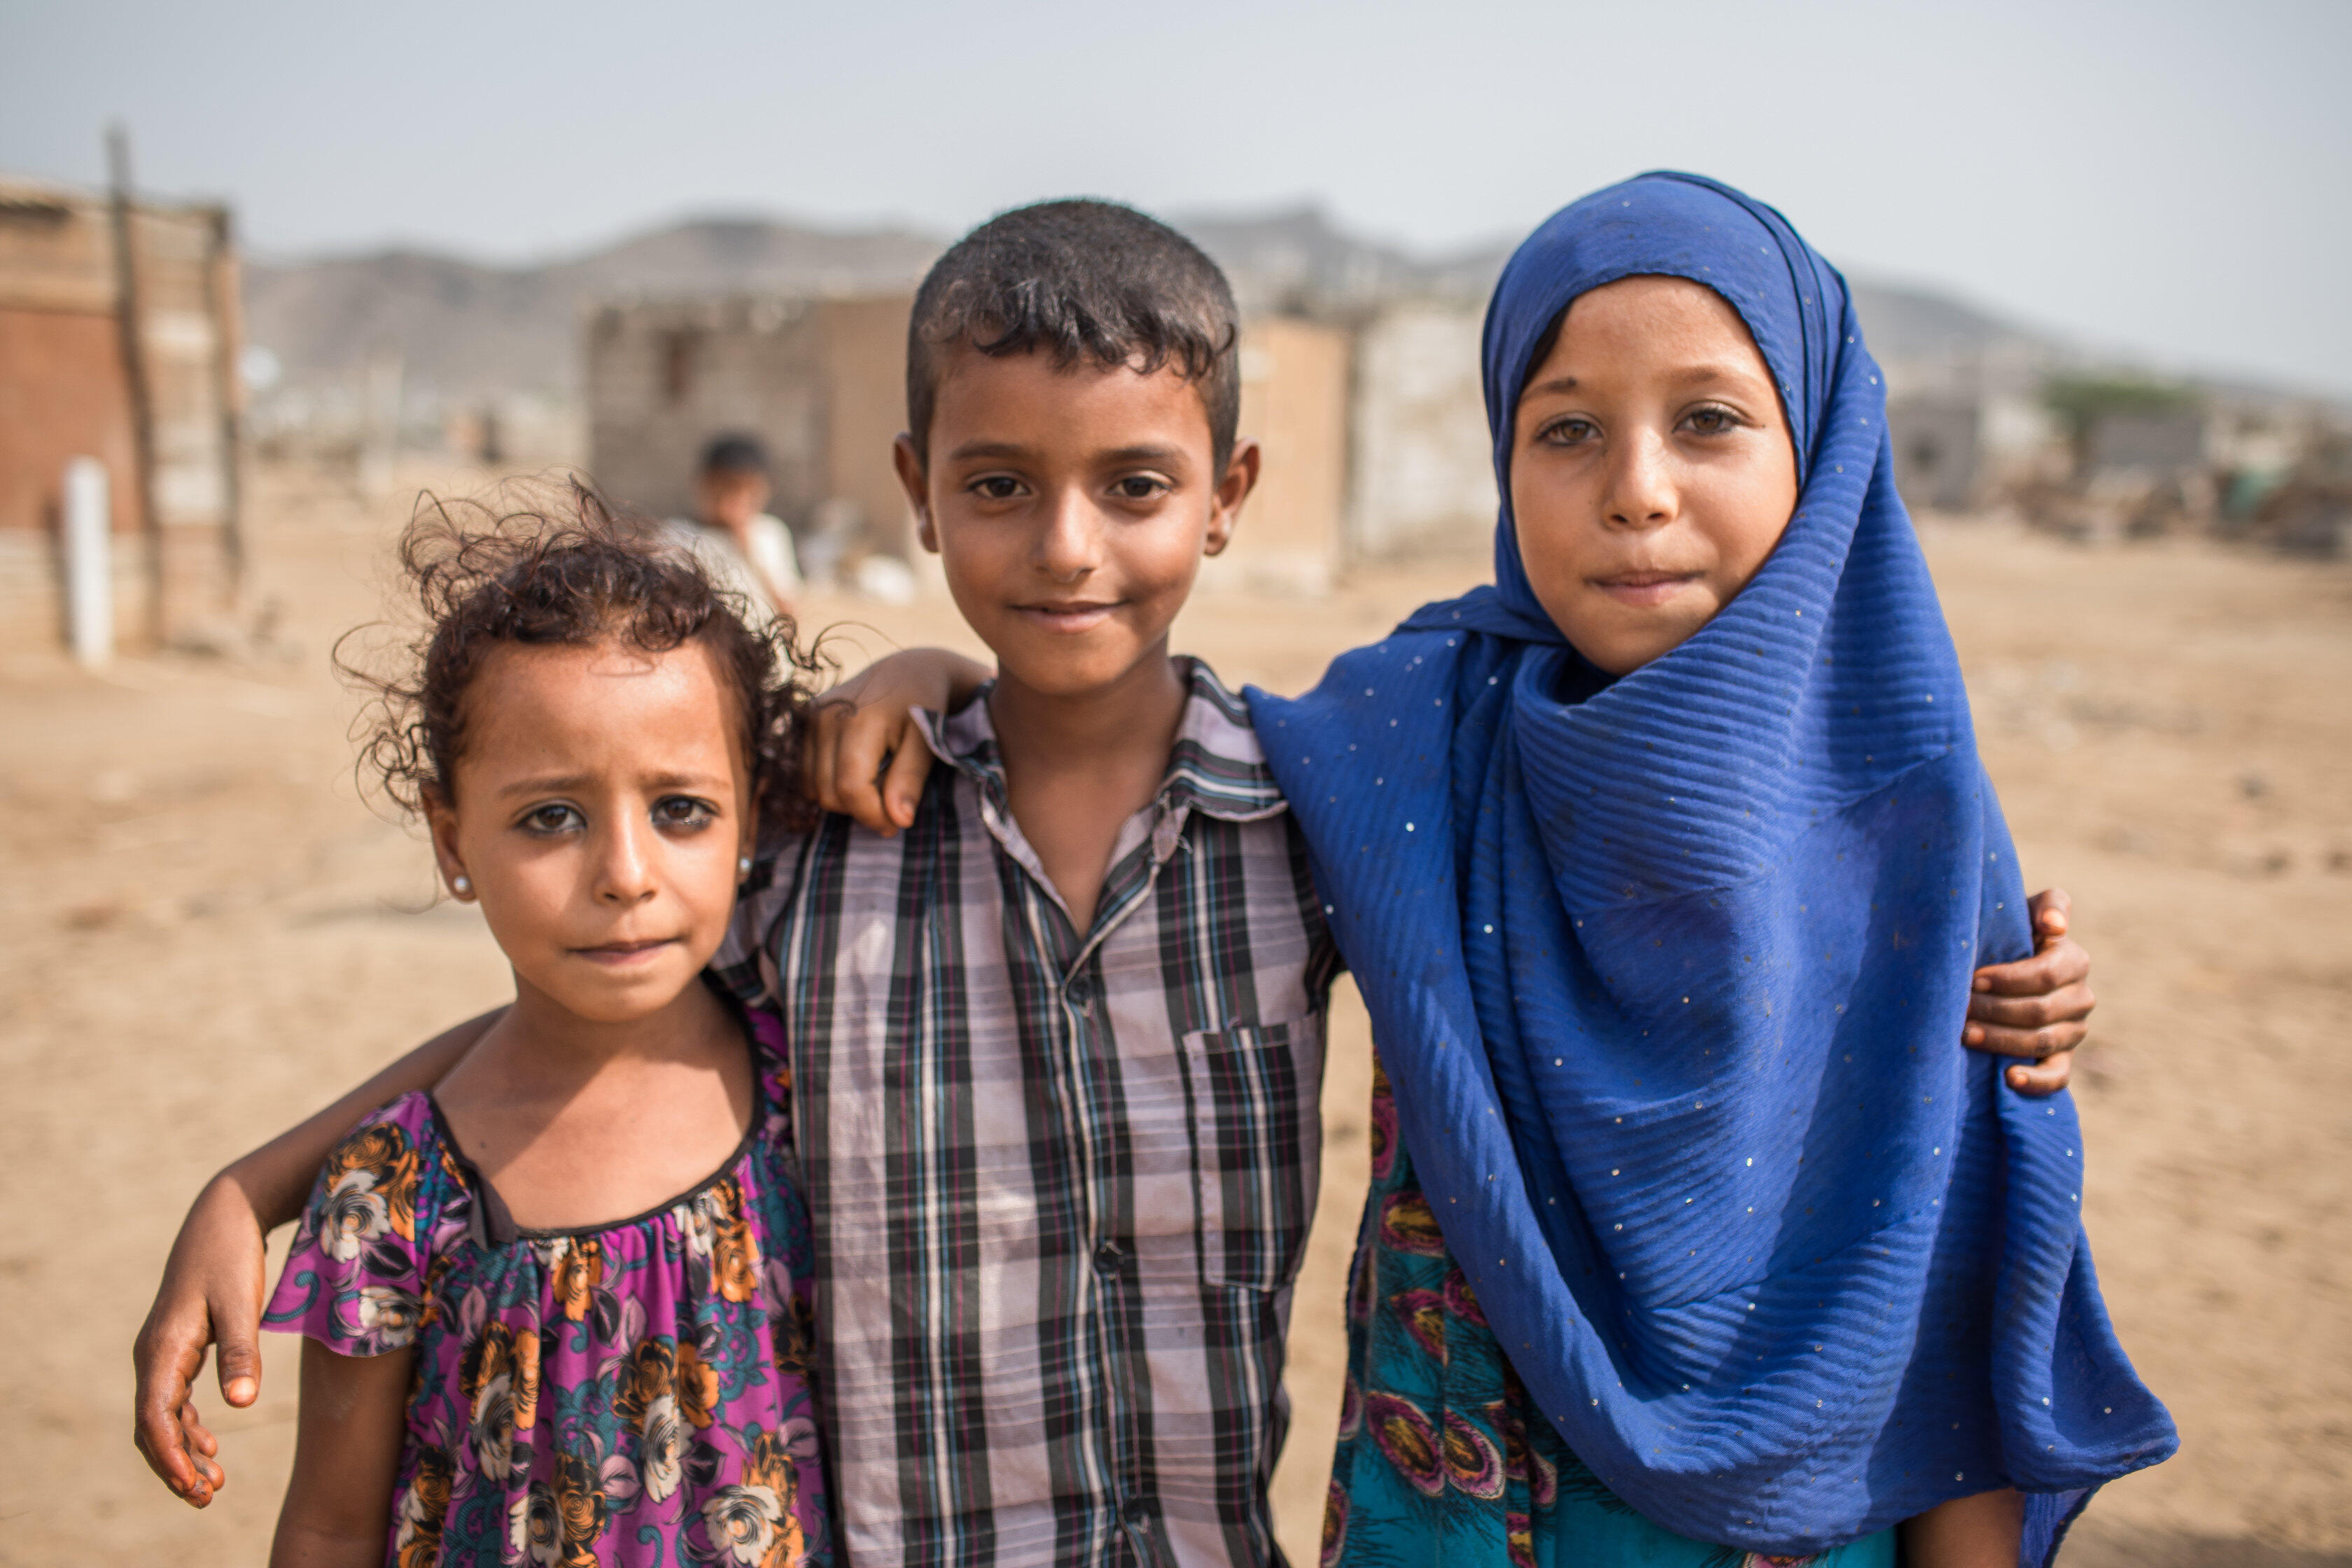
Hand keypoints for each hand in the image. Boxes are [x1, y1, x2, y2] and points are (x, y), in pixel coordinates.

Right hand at [132, 1171, 268, 1505]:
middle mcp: (153, 1355)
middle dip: (175, 1465)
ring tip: (213, 1485)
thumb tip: (241, 1406)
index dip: (172, 1457)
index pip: (156, 1418)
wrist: (225, 1214)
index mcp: (163, 1350)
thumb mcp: (242, 1302)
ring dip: (183, 1451)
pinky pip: (173, 1400)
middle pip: (153, 1426)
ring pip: (162, 1417)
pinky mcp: (179, 1346)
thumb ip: (242, 1353)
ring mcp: (163, 1352)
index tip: (194, 1488)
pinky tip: (211, 1447)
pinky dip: (188, 1427)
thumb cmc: (233, 1255)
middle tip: (207, 1499)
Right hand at [804, 648, 988, 834]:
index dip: (873, 815)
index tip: (897, 824)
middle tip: (893, 804)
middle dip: (861, 810)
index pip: (851, 788)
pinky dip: (832, 784)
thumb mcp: (927, 743)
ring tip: (879, 783)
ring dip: (846, 799)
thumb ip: (910, 780)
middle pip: (828, 793)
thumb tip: (898, 821)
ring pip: (814, 789)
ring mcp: (810, 717)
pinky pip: (808, 774)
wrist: (909, 670)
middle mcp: (825, 716)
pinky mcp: (804, 721)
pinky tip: (860, 773)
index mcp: (858, 719)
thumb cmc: (923, 707)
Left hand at [1964, 887, 2092, 1095]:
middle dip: (1995, 1010)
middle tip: (1960, 1009)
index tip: (1973, 979)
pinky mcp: (2062, 1057)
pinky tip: (2009, 1078)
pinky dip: (2036, 1081)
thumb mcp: (2024, 911)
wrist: (1999, 964)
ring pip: (2043, 1042)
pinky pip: (2057, 1076)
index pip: (2045, 975)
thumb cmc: (2008, 933)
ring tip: (1965, 1035)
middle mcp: (2079, 996)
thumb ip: (2047, 906)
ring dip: (2002, 1040)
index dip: (2008, 979)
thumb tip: (2056, 926)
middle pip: (2040, 1011)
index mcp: (2073, 960)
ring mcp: (2073, 1030)